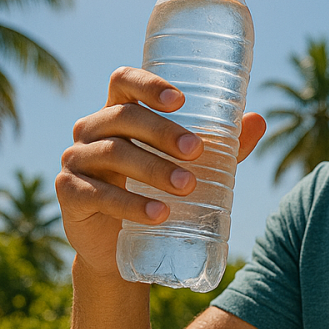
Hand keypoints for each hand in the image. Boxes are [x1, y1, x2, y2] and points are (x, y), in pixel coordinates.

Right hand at [55, 66, 266, 279]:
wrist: (121, 246)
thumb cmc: (156, 192)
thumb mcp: (190, 167)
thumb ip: (224, 146)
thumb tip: (259, 120)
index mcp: (117, 113)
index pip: (124, 82)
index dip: (148, 84)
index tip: (180, 100)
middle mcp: (91, 130)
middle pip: (124, 117)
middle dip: (163, 132)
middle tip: (197, 151)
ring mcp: (75, 160)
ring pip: (113, 154)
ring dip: (153, 169)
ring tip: (187, 187)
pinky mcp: (70, 195)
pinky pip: (97, 194)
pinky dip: (130, 205)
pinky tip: (157, 214)